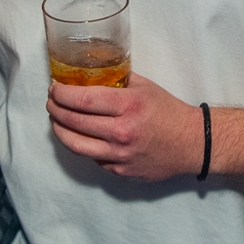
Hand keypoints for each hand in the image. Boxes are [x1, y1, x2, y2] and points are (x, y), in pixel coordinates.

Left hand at [48, 73, 201, 179]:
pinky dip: (84, 146)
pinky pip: (93, 158)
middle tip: (51, 103)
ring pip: (76, 145)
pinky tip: (82, 136)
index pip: (82, 99)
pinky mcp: (120, 170)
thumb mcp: (145, 87)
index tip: (54, 88)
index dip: (61, 94)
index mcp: (128, 106)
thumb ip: (118, 79)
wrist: (191, 144)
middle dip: (55, 110)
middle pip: (73, 122)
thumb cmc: (169, 113)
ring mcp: (119, 154)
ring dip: (60, 131)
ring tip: (57, 121)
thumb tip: (93, 73)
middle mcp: (121, 131)